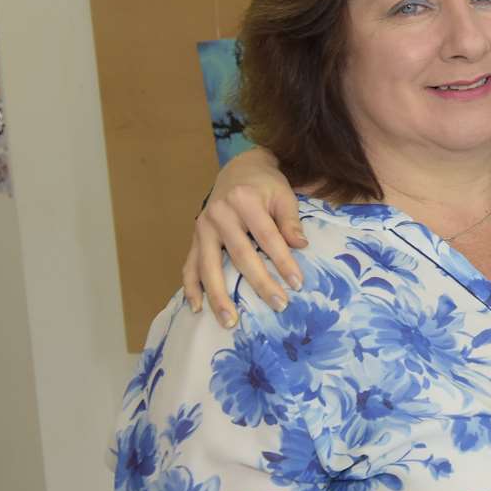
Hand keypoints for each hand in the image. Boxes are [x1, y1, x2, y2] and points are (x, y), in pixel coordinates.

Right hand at [182, 147, 304, 324]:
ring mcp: (203, 227)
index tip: (297, 284)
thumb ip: (290, 220)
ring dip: (218, 295)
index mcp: (244, 201)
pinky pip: (189, 265)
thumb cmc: (266, 185)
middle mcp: (219, 215)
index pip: (268, 237)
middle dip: (259, 283)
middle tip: (278, 305)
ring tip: (230, 321)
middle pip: (240, 255)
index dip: (283, 261)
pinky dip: (191, 287)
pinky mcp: (194, 237)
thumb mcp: (283, 195)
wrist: (238, 169)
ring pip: (209, 266)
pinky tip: (196, 308)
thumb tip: (301, 246)